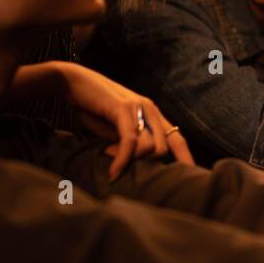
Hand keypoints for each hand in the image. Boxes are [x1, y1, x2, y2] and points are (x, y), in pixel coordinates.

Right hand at [53, 62, 193, 177]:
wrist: (73, 82)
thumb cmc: (93, 108)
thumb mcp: (115, 130)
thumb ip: (129, 143)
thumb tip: (137, 164)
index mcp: (152, 114)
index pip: (177, 139)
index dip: (185, 160)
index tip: (190, 180)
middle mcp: (150, 110)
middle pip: (165, 149)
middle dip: (149, 167)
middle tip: (126, 173)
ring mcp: (138, 107)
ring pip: (150, 147)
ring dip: (132, 163)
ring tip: (114, 167)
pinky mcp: (122, 108)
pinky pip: (130, 141)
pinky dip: (122, 161)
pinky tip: (114, 173)